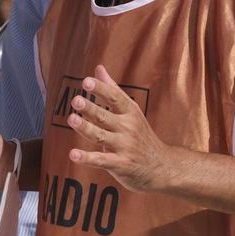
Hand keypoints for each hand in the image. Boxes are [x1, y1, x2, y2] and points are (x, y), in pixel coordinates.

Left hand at [66, 65, 172, 192]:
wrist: (162, 167)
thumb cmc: (141, 135)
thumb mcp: (131, 111)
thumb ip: (113, 90)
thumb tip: (98, 68)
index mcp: (129, 113)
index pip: (114, 98)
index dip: (100, 89)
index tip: (87, 81)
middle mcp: (127, 128)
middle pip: (105, 117)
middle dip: (91, 108)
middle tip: (76, 100)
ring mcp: (124, 147)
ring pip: (101, 136)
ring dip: (85, 128)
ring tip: (72, 119)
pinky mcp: (120, 164)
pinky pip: (101, 160)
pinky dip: (87, 158)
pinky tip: (73, 154)